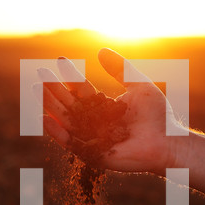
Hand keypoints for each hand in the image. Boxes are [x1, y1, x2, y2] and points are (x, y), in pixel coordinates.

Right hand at [38, 48, 184, 173]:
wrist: (168, 141)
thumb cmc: (158, 115)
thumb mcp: (139, 85)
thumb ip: (120, 69)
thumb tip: (100, 50)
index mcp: (103, 107)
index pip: (81, 89)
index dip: (70, 75)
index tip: (58, 60)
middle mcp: (94, 122)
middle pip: (68, 104)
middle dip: (53, 89)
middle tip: (39, 73)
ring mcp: (91, 139)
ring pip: (65, 121)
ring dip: (49, 105)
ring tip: (36, 88)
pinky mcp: (92, 154)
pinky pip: (70, 143)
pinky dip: (56, 132)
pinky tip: (44, 117)